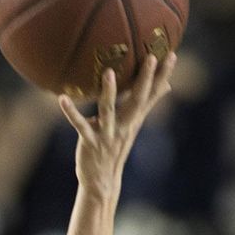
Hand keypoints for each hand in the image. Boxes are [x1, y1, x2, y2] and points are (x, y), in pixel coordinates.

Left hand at [58, 52, 175, 201]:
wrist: (102, 180)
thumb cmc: (116, 147)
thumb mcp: (134, 125)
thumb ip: (147, 104)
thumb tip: (167, 86)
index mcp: (134, 118)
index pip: (152, 94)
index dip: (163, 75)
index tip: (172, 54)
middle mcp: (124, 125)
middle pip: (137, 100)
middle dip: (145, 79)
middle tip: (152, 58)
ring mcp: (107, 133)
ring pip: (108, 111)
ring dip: (109, 92)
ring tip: (109, 73)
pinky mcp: (90, 141)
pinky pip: (79, 125)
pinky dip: (71, 112)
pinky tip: (62, 98)